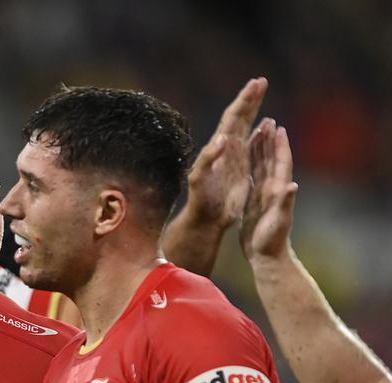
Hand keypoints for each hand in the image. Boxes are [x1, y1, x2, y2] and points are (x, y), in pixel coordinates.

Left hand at [185, 77, 267, 229]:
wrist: (206, 218)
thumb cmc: (200, 199)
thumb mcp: (199, 178)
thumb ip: (207, 158)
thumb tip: (223, 137)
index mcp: (218, 147)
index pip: (232, 117)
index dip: (244, 101)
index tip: (255, 84)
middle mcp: (226, 149)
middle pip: (240, 117)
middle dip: (250, 99)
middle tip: (261, 81)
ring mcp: (235, 158)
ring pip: (247, 128)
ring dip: (255, 111)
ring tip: (263, 96)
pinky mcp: (242, 169)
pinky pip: (253, 146)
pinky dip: (260, 133)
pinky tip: (267, 125)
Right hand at [240, 118, 297, 259]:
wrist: (265, 256)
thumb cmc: (271, 241)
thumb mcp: (279, 222)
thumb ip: (285, 203)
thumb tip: (292, 185)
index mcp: (277, 191)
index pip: (280, 163)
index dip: (280, 145)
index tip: (278, 127)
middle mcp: (272, 190)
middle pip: (271, 160)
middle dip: (269, 141)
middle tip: (267, 121)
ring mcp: (263, 196)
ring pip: (261, 167)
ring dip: (260, 150)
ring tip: (257, 133)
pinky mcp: (254, 203)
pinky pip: (252, 178)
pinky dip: (250, 166)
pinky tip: (246, 158)